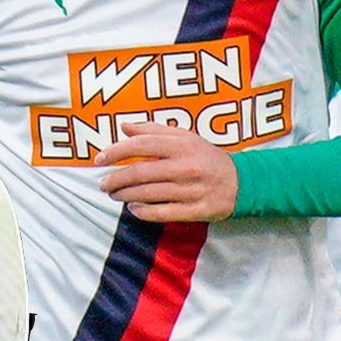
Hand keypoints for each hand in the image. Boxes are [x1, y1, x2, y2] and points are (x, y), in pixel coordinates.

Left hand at [96, 128, 238, 222]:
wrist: (241, 183)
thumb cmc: (207, 157)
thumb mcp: (186, 137)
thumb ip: (154, 130)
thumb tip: (124, 127)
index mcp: (182, 145)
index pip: (141, 145)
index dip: (116, 151)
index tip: (100, 159)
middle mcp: (185, 167)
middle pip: (139, 173)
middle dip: (115, 179)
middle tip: (103, 184)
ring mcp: (190, 190)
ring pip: (147, 194)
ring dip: (124, 195)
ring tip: (114, 194)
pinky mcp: (194, 210)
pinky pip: (161, 213)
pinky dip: (142, 212)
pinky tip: (133, 208)